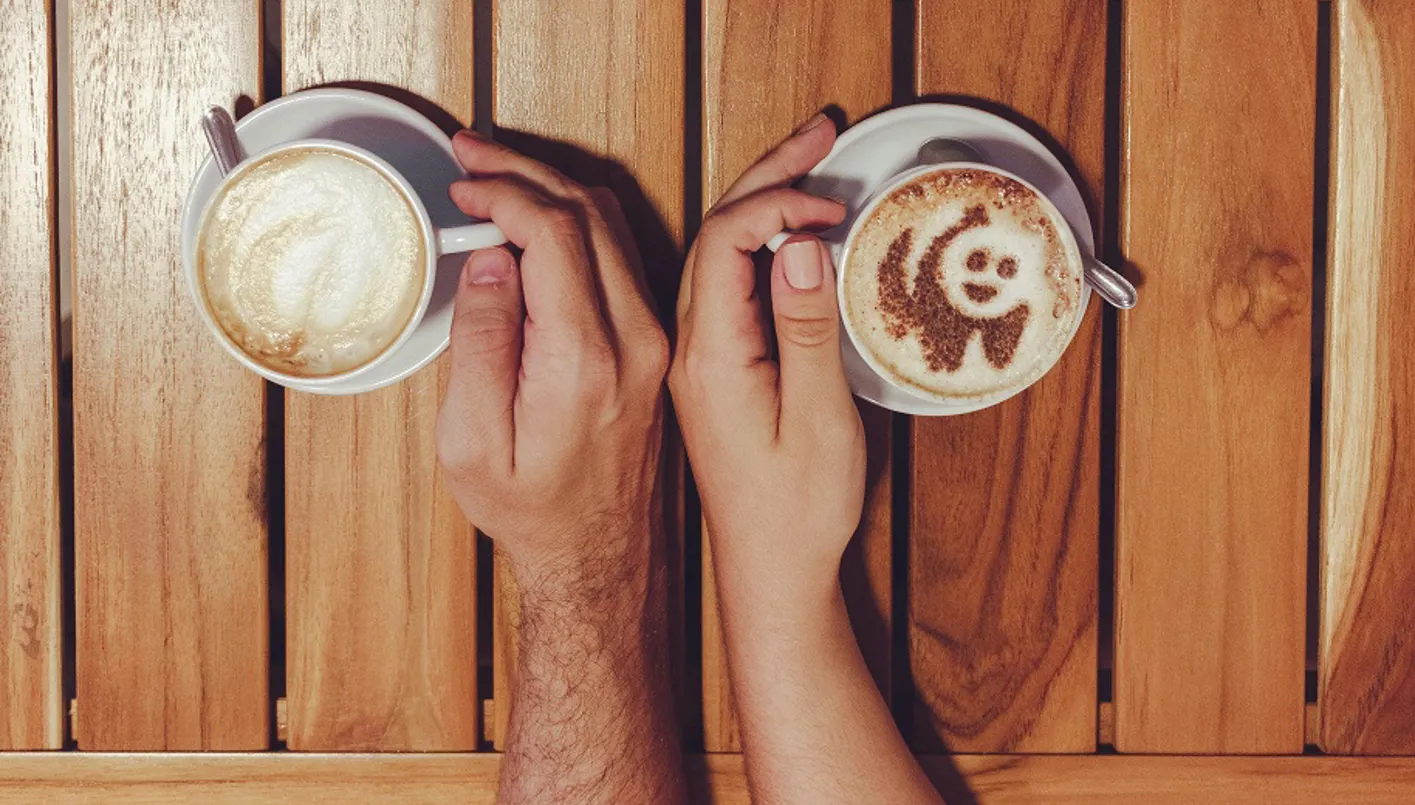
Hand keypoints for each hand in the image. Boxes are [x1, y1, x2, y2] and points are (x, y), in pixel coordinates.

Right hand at [436, 131, 668, 587]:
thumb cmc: (532, 512)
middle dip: (525, 171)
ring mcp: (655, 341)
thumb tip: (493, 258)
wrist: (602, 560)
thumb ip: (481, 342)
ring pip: (613, 228)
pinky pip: (624, 258)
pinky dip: (578, 224)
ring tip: (496, 177)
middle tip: (471, 155)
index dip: (503, 191)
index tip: (462, 182)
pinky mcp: (658, 347)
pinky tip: (538, 220)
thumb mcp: (472, 442)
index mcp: (585, 360)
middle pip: (589, 214)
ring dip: (554, 190)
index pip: (554, 232)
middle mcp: (635, 341)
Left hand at [669, 113, 861, 613]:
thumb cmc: (794, 514)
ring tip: (809, 161)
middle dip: (766, 174)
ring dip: (760, 198)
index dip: (776, 200)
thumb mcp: (818, 423)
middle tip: (821, 131)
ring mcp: (695, 357)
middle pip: (713, 232)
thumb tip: (798, 247)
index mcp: (708, 356)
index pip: (723, 241)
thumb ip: (806, 331)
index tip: (830, 201)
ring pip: (715, 252)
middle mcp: (688, 347)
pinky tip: (787, 230)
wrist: (765, 572)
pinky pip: (722, 281)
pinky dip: (756, 240)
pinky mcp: (710, 368)